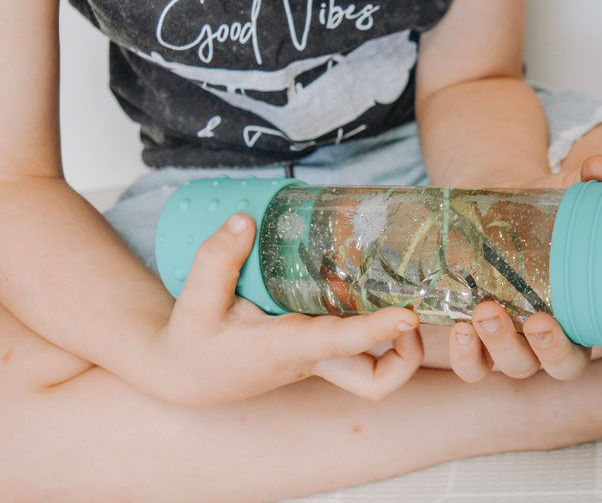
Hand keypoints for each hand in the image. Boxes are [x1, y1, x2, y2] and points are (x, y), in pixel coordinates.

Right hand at [146, 213, 423, 405]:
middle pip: (377, 380)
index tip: (406, 315)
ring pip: (376, 367)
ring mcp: (321, 358)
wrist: (188, 374)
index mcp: (285, 350)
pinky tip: (380, 284)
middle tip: (414, 311)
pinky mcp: (320, 348)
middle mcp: (313, 359)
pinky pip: (363, 344)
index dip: (375, 330)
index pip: (338, 343)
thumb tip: (243, 221)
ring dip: (401, 343)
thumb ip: (215, 260)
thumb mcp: (193, 301)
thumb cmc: (193, 341)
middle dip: (408, 357)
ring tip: (404, 292)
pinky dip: (380, 323)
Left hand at [449, 154, 601, 382]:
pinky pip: (470, 365)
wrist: (494, 204)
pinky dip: (465, 355)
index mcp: (597, 311)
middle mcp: (558, 337)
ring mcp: (514, 342)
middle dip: (552, 351)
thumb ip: (597, 176)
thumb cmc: (550, 206)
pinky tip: (461, 328)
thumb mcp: (574, 188)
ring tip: (488, 312)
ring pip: (514, 367)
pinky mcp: (474, 338)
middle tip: (541, 321)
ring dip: (500, 348)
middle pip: (564, 367)